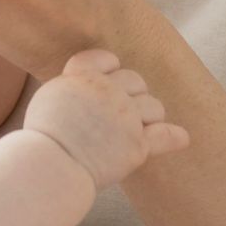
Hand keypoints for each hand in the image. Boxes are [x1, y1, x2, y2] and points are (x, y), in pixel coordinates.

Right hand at [23, 49, 189, 189]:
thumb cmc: (44, 138)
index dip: (112, 70)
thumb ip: (72, 84)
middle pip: (135, 81)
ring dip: (149, 117)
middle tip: (122, 115)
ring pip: (153, 107)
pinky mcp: (137, 145)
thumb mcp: (50, 97)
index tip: (110, 82)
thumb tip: (82, 82)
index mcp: (84, 76)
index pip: (109, 60)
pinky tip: (181, 138)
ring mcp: (126, 117)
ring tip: (138, 131)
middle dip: (133, 95)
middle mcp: (108, 90)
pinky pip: (165, 135)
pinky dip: (174, 137)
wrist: (50, 166)